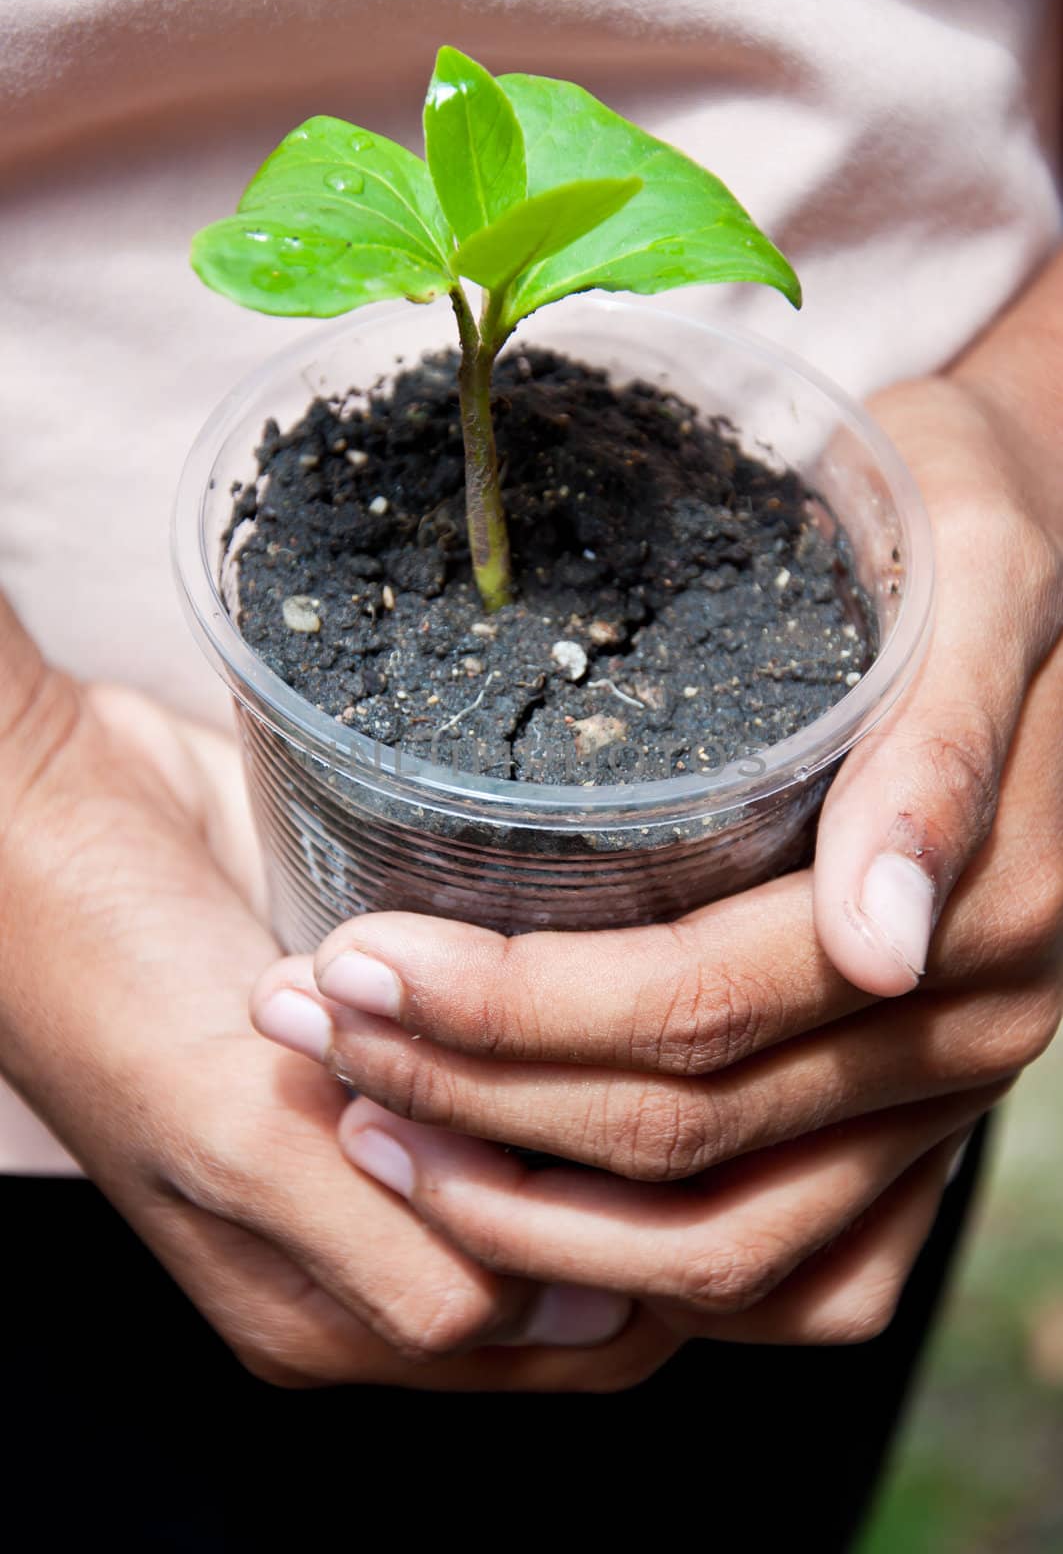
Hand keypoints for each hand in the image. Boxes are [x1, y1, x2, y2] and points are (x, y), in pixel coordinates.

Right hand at [0, 597, 673, 1389]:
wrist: (50, 818)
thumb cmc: (105, 981)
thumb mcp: (230, 1140)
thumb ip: (387, 1254)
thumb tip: (574, 1314)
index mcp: (324, 1304)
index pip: (552, 1340)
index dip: (643, 1267)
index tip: (711, 1160)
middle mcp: (372, 1228)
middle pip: (576, 1249)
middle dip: (645, 1183)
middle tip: (705, 1075)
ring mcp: (392, 1126)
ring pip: (564, 1151)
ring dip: (613, 1099)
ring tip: (660, 1018)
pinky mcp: (406, 1034)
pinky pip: (523, 1062)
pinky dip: (571, 1035)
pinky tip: (603, 974)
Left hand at [251, 358, 1062, 1341]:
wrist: (1035, 564)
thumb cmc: (966, 531)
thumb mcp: (972, 568)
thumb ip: (935, 747)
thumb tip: (880, 940)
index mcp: (981, 903)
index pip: (704, 1006)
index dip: (510, 1010)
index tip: (346, 965)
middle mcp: (962, 1033)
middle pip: (686, 1138)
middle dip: (468, 1096)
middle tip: (303, 1028)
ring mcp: (939, 1101)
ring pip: (722, 1243)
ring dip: (522, 1214)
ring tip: (365, 1127)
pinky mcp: (911, 1133)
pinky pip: (787, 1273)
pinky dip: (632, 1267)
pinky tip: (501, 1206)